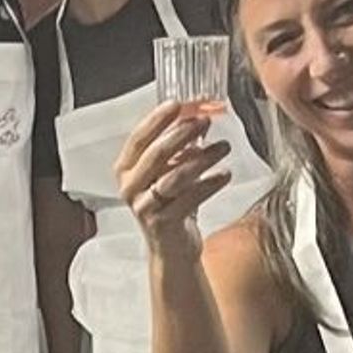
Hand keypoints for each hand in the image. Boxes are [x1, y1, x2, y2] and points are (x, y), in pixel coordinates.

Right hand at [112, 98, 236, 240]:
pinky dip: (210, 184)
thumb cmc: (172, 204)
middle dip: (181, 134)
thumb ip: (179, 146)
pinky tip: (225, 174)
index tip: (178, 104)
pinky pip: (189, 199)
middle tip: (205, 121)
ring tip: (224, 147)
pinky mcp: (162, 224)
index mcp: (126, 170)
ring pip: (174, 176)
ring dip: (202, 158)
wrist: (173, 248)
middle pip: (155, 154)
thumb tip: (200, 115)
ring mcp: (144, 207)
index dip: (157, 120)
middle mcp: (130, 188)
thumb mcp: (170, 171)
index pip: (138, 138)